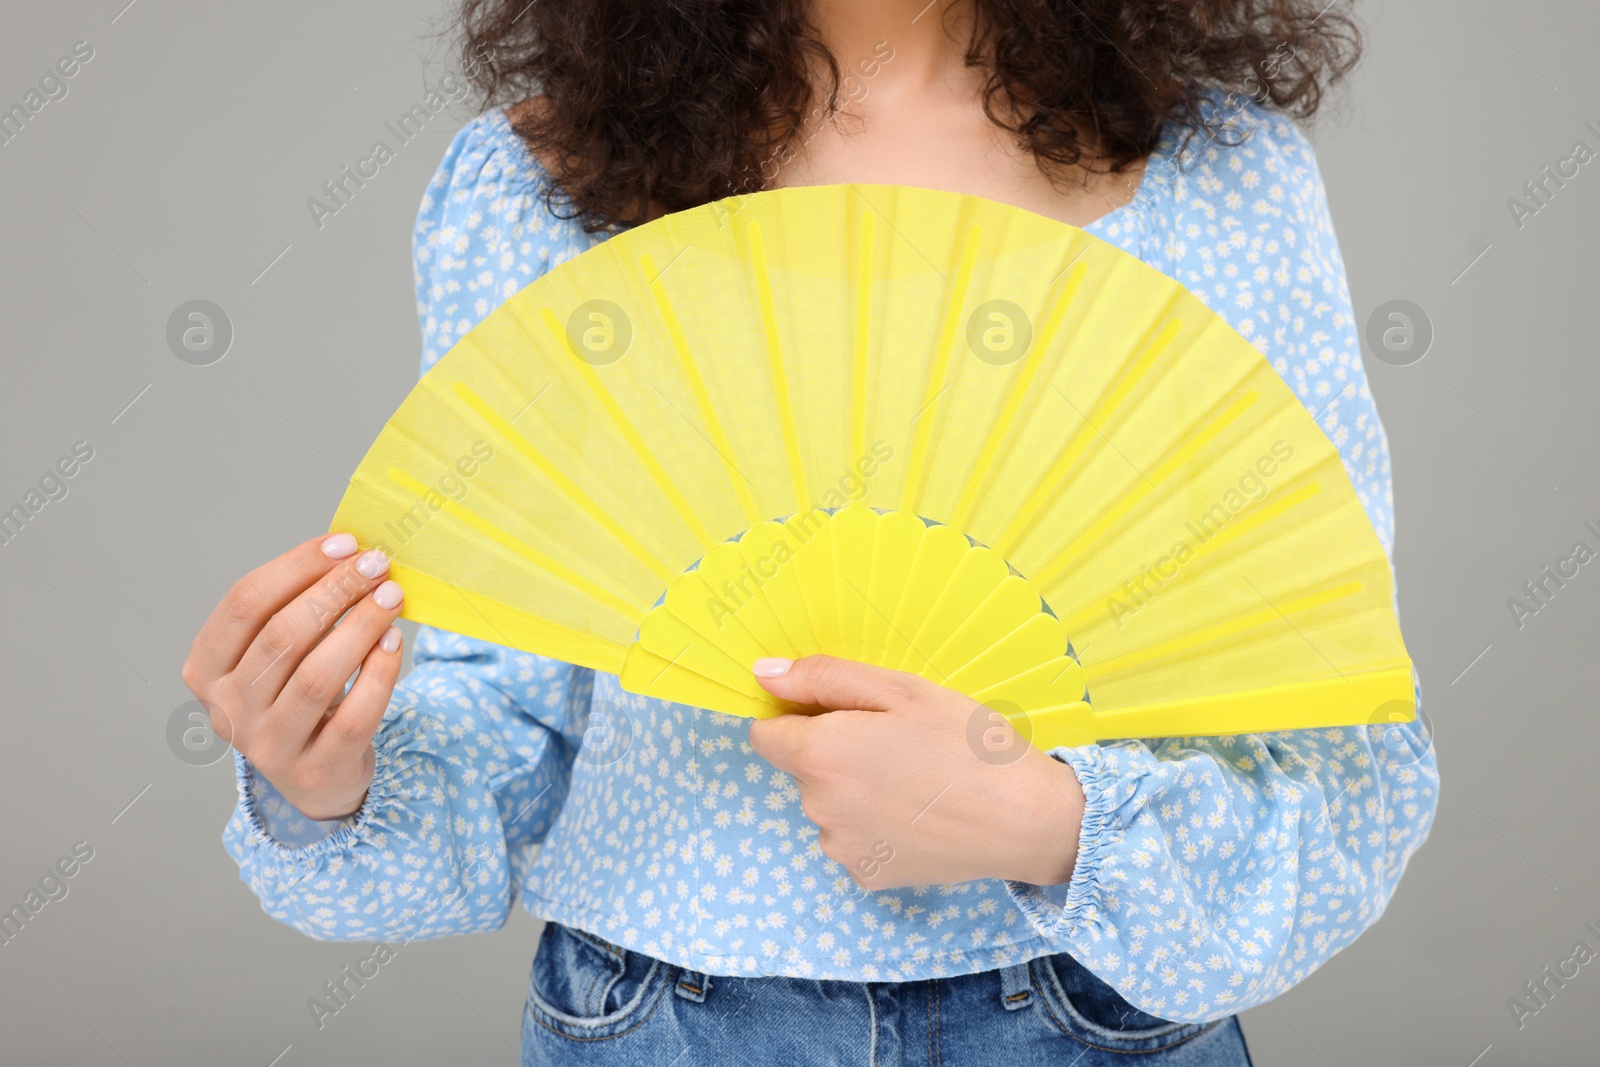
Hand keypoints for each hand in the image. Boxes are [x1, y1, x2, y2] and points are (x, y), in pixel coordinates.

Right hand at [181, 533, 404, 819]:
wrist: (316, 774)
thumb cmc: (296, 695)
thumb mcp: (280, 653)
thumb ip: (298, 607)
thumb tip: (349, 552)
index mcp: (206, 669)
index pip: (244, 603)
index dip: (296, 567)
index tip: (343, 543)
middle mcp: (228, 710)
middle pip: (282, 636)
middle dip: (336, 591)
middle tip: (377, 565)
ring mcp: (268, 746)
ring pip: (317, 676)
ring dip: (360, 627)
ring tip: (392, 597)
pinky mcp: (315, 770)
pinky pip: (353, 716)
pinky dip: (378, 674)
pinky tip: (393, 642)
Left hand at [748, 655, 1084, 890]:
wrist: (1027, 819)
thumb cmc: (969, 743)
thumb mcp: (902, 689)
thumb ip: (824, 678)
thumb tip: (764, 674)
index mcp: (820, 755)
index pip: (765, 734)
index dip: (797, 717)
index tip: (841, 713)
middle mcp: (817, 808)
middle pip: (803, 769)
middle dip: (835, 751)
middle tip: (899, 742)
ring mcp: (841, 848)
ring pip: (829, 805)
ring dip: (855, 789)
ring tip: (916, 779)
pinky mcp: (867, 876)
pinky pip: (854, 838)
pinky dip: (876, 825)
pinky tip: (919, 814)